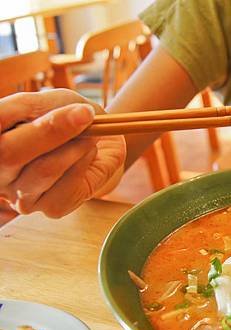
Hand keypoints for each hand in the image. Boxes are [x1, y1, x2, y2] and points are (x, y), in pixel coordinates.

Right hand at [0, 89, 125, 217]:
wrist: (102, 145)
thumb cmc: (70, 119)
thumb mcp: (56, 101)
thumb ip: (43, 106)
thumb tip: (68, 114)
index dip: (12, 113)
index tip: (55, 106)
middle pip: (8, 153)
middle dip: (50, 131)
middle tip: (84, 114)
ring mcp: (20, 195)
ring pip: (43, 170)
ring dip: (75, 148)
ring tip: (91, 135)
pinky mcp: (50, 208)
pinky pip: (67, 188)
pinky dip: (85, 164)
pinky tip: (89, 155)